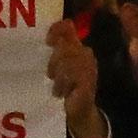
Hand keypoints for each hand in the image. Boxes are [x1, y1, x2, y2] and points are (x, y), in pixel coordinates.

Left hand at [46, 19, 105, 137]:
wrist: (80, 109)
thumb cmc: (67, 84)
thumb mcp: (58, 64)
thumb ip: (56, 47)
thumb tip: (49, 29)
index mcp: (77, 46)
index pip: (67, 28)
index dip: (57, 30)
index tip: (47, 40)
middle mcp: (86, 54)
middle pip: (64, 47)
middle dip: (54, 62)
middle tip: (51, 75)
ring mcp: (90, 68)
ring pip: (67, 62)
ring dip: (59, 76)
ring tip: (57, 87)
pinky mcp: (89, 84)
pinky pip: (72, 77)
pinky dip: (64, 85)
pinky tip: (62, 93)